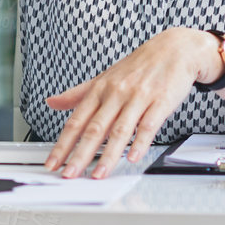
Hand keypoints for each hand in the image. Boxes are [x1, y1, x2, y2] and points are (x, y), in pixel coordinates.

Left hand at [42, 28, 216, 178]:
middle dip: (80, 155)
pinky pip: (149, 125)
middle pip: (94, 129)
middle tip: (69, 175)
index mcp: (99, 90)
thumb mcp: (104, 77)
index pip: (76, 122)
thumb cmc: (137, 67)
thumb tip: (51, 102)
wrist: (173, 49)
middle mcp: (115, 94)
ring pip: (120, 130)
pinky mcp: (160, 102)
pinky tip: (133, 157)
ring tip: (99, 174)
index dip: (62, 145)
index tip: (52, 164)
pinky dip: (140, 142)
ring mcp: (138, 98)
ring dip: (108, 155)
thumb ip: (77, 94)